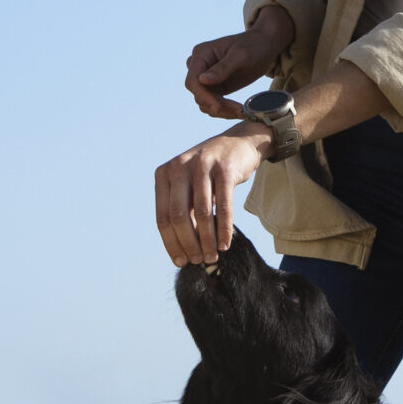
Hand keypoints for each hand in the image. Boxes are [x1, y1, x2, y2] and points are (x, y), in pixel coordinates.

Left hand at [155, 125, 270, 266]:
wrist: (240, 142)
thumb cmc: (211, 170)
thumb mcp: (189, 184)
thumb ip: (183, 209)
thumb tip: (183, 249)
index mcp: (164, 173)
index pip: (162, 216)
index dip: (171, 243)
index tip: (180, 261)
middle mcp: (179, 167)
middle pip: (178, 216)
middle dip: (188, 244)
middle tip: (198, 260)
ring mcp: (202, 166)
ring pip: (201, 213)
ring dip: (207, 240)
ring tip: (212, 256)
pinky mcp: (225, 169)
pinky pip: (224, 206)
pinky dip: (223, 229)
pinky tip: (225, 244)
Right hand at [185, 5, 295, 116]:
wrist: (264, 45)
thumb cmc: (254, 45)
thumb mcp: (241, 55)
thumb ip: (222, 68)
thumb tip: (202, 80)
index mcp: (202, 54)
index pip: (193, 80)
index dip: (203, 96)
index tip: (218, 107)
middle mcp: (200, 66)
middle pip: (198, 93)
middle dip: (215, 104)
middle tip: (237, 110)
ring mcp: (207, 78)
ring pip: (204, 101)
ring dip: (221, 110)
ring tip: (241, 111)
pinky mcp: (216, 87)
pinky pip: (213, 103)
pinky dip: (224, 110)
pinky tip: (239, 111)